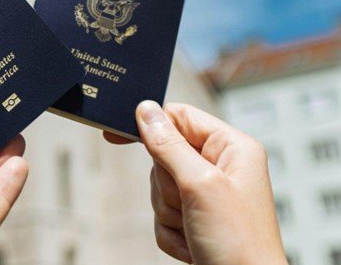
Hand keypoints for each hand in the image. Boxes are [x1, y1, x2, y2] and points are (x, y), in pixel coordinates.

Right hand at [107, 101, 286, 264]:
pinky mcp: (193, 218)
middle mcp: (219, 168)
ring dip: (169, 213)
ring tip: (195, 228)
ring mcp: (205, 195)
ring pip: (159, 188)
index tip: (115, 133)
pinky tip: (193, 243)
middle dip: (168, 187)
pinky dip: (170, 232)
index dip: (150, 124)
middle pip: (163, 155)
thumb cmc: (239, 244)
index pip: (180, 117)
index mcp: (231, 148)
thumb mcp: (199, 185)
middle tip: (190, 205)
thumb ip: (169, 145)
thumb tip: (146, 110)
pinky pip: (160, 214)